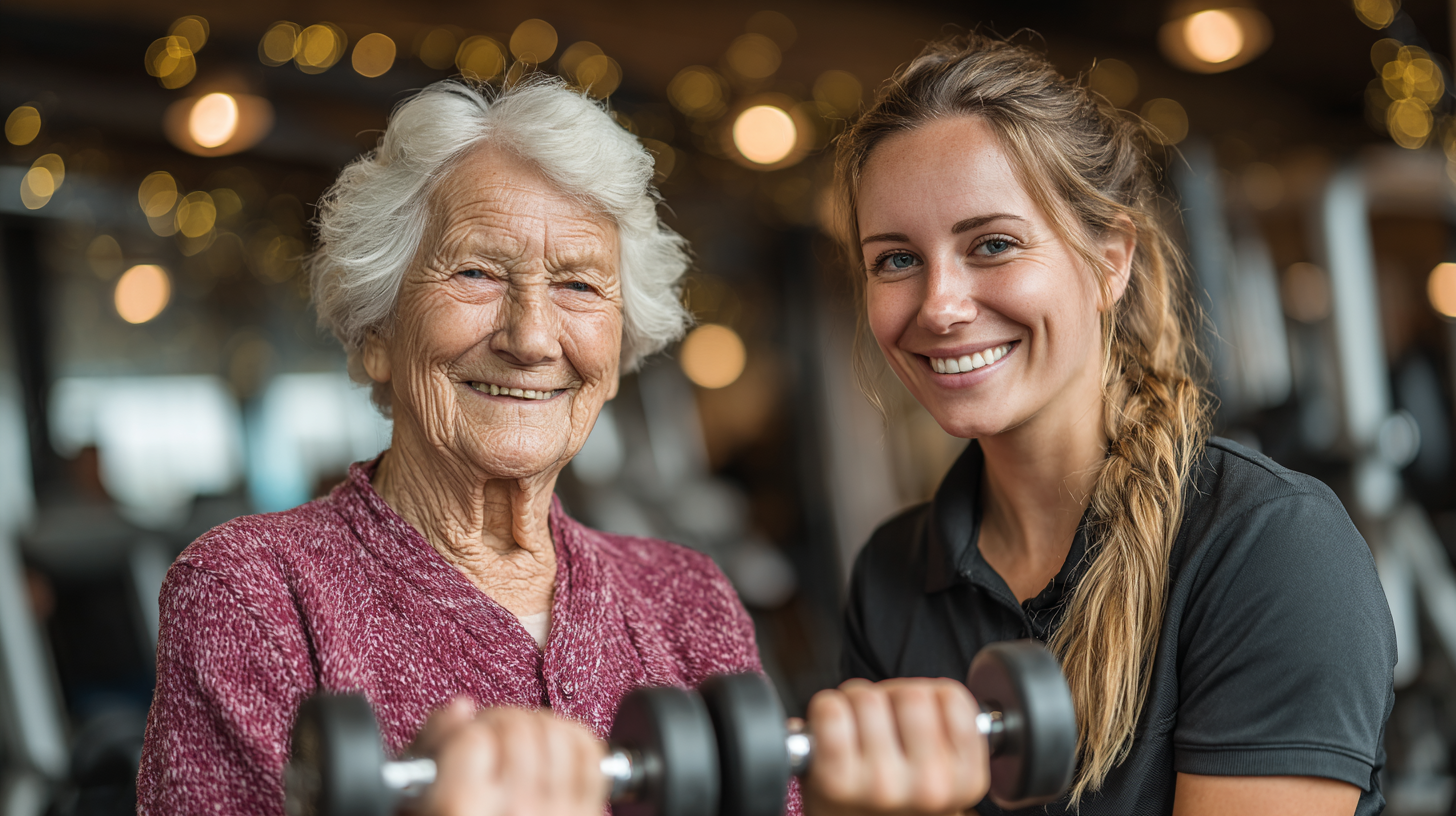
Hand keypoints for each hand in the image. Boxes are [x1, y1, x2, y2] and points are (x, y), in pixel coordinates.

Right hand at [404, 698, 606, 815]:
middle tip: (491, 736)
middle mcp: (516, 815)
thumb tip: (462, 707)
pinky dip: (571, 737)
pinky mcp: (585, 815)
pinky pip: (590, 753)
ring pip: (557, 733)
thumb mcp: (420, 797)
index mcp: (463, 812)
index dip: (467, 731)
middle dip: (500, 720)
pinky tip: (550, 748)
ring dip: (536, 725)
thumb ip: (432, 746)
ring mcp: (557, 815)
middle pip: (517, 729)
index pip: (473, 739)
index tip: (465, 740)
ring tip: (520, 742)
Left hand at [803, 678, 988, 815]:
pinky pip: (832, 711)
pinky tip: (831, 732)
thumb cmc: (894, 794)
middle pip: (910, 693)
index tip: (913, 717)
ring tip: (855, 731)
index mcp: (966, 779)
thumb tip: (934, 688)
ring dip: (854, 702)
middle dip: (889, 696)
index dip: (927, 695)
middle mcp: (930, 785)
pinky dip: (825, 710)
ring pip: (867, 697)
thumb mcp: (942, 767)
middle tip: (881, 722)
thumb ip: (947, 726)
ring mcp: (883, 784)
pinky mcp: (837, 780)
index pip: (951, 697)